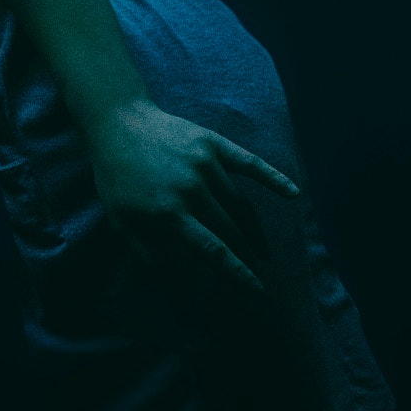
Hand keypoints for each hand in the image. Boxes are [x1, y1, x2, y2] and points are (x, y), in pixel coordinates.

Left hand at [85, 98, 299, 292]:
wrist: (118, 123)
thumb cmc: (117, 177)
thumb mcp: (120, 220)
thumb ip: (147, 252)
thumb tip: (176, 281)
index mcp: (168, 212)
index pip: (213, 250)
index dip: (238, 272)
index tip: (257, 288)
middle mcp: (190, 189)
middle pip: (231, 230)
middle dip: (247, 254)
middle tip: (257, 269)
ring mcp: (204, 164)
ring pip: (240, 205)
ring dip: (254, 230)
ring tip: (261, 249)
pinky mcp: (213, 144)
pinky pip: (250, 164)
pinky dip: (274, 178)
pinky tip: (294, 194)